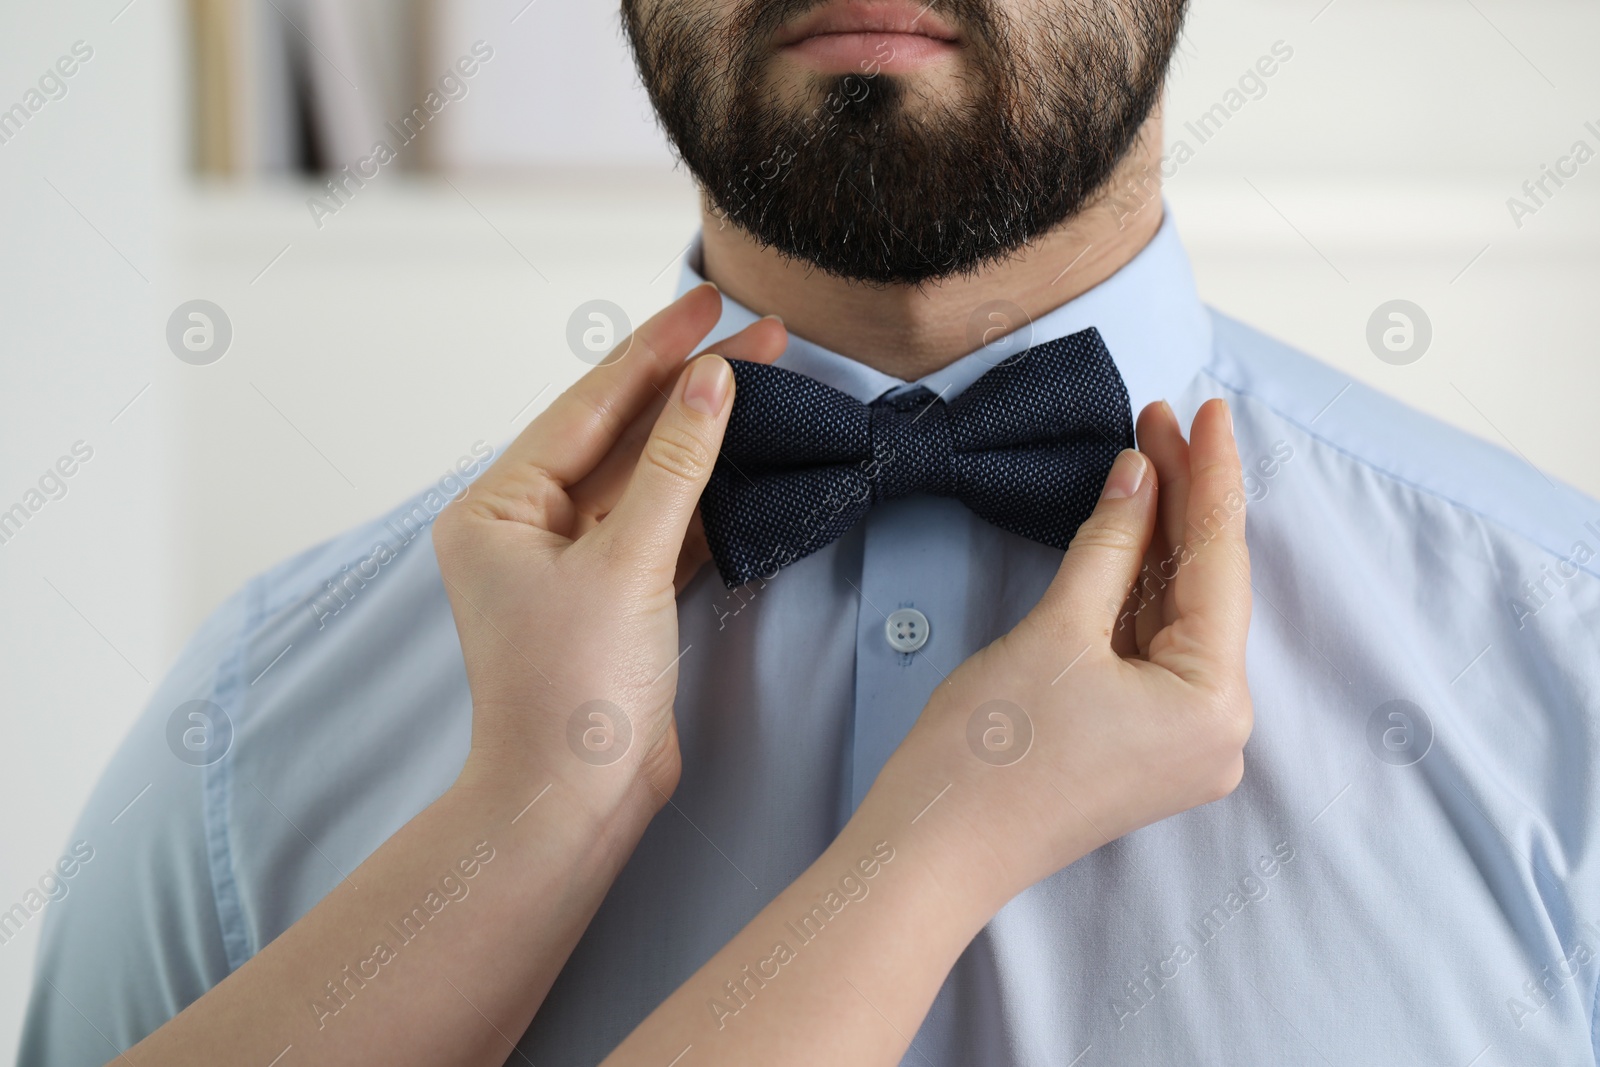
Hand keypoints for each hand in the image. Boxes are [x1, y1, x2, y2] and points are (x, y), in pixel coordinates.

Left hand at [433, 284, 786, 808]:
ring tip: (765, 376)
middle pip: (621, 434)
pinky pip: (665, 524)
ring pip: (649, 478)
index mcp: (496, 508)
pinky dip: (706, 493)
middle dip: (689, 386)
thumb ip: (673, 467)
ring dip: (704, 435)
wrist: (577, 804)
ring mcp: (574, 562)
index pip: (588, 407)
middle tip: (760, 331)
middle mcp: (527, 526)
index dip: (654, 350)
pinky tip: (748, 452)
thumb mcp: (627, 565)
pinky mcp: (618, 596)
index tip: (709, 300)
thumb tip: (711, 383)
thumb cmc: (574, 694)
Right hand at [879, 398, 1252, 910]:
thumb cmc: (990, 754)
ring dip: (1157, 541)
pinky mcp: (1142, 745)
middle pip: (1204, 587)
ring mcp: (1180, 743)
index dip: (1213, 475)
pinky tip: (1129, 530)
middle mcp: (1217, 729)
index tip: (1211, 408)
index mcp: (1214, 702)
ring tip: (1146, 457)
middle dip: (1182, 502)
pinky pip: (1152, 649)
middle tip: (1160, 418)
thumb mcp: (1056, 630)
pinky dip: (1137, 591)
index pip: (1221, 561)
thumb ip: (1110, 543)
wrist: (934, 849)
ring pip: (1176, 616)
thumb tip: (1140, 473)